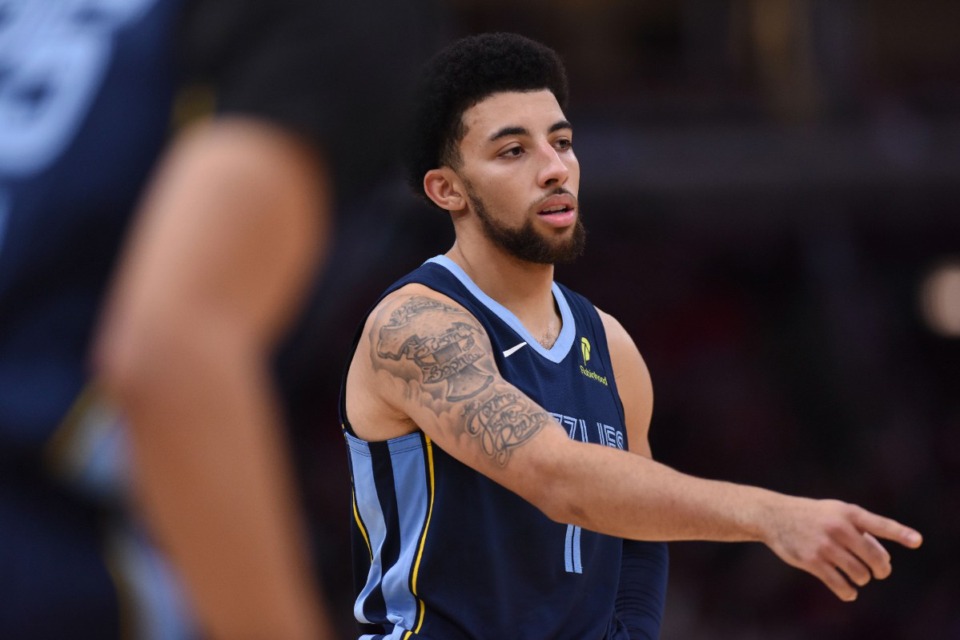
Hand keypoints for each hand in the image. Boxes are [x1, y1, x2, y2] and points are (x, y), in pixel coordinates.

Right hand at [764, 497, 921, 600]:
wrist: (774, 516)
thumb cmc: (814, 515)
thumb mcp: (837, 513)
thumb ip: (863, 532)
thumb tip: (885, 561)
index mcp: (848, 513)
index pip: (879, 524)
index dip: (900, 533)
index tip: (917, 541)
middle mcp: (838, 527)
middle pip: (874, 558)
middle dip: (881, 569)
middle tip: (879, 572)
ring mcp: (825, 545)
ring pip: (860, 573)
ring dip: (862, 579)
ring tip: (858, 576)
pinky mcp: (812, 561)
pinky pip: (840, 585)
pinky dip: (848, 592)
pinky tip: (849, 592)